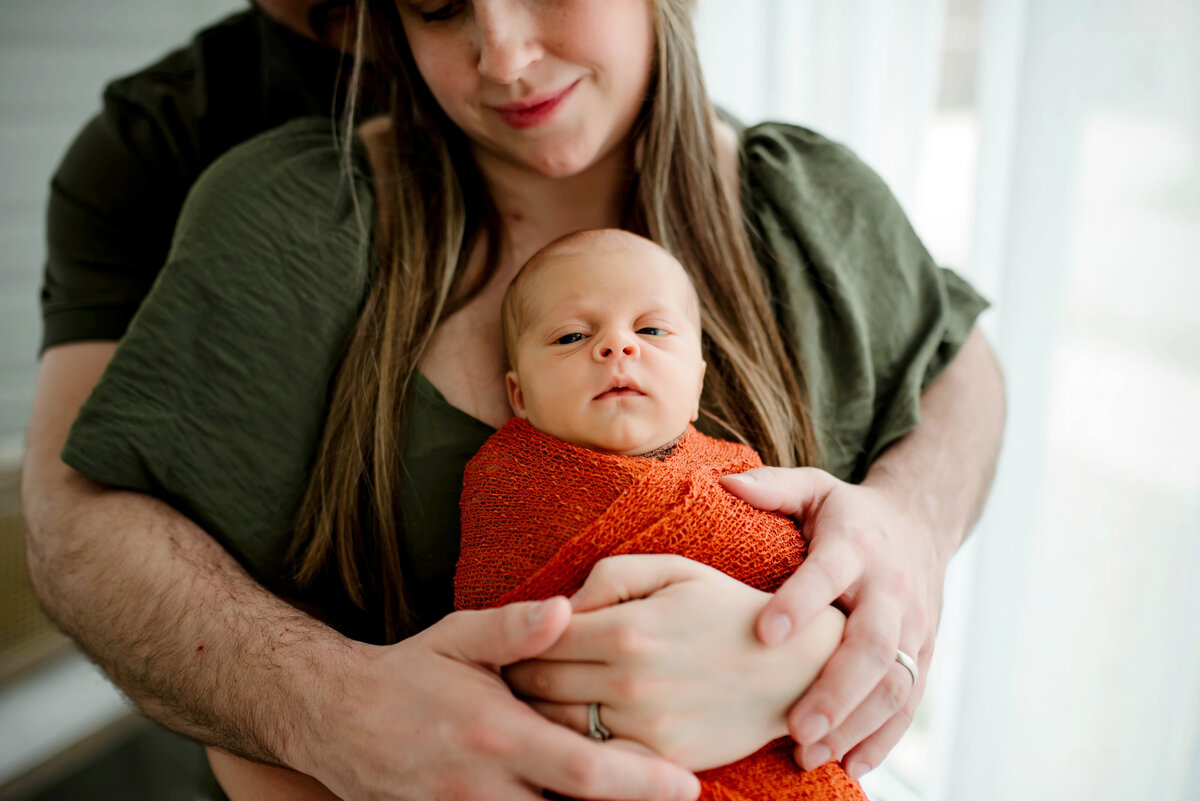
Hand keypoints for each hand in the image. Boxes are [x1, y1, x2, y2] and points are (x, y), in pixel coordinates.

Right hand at [299, 597, 700, 800]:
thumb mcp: (458, 638)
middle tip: (680, 799)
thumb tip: (567, 609)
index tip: (687, 785)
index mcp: (498, 735)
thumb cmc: (410, 673)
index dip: (641, 783)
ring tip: (638, 800)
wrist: (337, 720)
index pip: (585, 772)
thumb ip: (514, 630)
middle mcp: (485, 789)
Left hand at [504, 555, 845, 770]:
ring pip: (555, 726)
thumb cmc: (727, 609)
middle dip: (514, 676)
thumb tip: (560, 606)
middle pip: (536, 683)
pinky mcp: (660, 758)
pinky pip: (595, 758)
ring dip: (533, 713)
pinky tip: (568, 731)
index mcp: (626, 628)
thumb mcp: (673, 569)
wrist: (794, 667)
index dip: (518, 637)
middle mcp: (629, 680)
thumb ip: (609, 577)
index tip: (511, 639)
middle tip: (506, 671)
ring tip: (527, 700)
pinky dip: (572, 746)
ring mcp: (644, 725)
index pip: (538, 636)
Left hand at [720, 467, 943, 778]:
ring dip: (856, 724)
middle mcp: (890, 589)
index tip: (764, 633)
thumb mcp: (814, 489)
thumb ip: (772, 487)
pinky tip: (849, 765)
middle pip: (873, 644)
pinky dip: (883, 739)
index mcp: (855, 545)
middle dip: (836, 688)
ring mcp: (914, 627)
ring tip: (811, 752)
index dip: (801, 602)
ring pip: (895, 683)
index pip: (830, 573)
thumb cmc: (848, 514)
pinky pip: (909, 703)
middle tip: (796, 725)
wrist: (920, 526)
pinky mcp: (924, 655)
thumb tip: (723, 483)